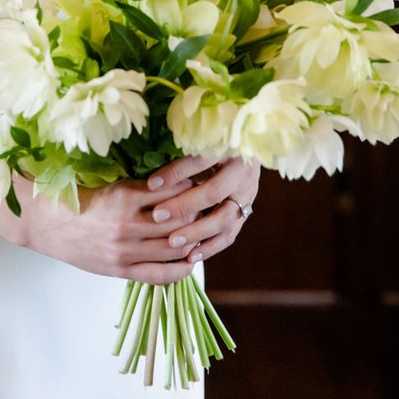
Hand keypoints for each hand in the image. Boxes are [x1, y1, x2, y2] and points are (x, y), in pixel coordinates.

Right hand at [15, 157, 240, 285]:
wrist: (45, 223)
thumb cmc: (76, 198)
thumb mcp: (108, 185)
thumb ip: (138, 187)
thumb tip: (174, 183)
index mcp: (123, 197)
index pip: (171, 194)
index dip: (191, 189)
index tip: (202, 183)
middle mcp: (127, 225)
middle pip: (177, 221)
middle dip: (197, 214)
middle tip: (211, 206)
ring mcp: (124, 251)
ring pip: (172, 247)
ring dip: (192, 240)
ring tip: (205, 230)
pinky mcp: (121, 270)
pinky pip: (159, 274)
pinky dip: (180, 270)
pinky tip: (192, 260)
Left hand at [146, 154, 260, 263]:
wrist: (246, 151)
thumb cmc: (214, 143)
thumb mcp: (201, 142)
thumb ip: (181, 155)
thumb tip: (151, 170)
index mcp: (228, 149)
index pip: (200, 161)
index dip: (175, 173)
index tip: (151, 184)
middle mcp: (241, 172)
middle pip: (214, 192)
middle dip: (184, 206)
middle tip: (158, 216)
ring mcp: (247, 195)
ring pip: (225, 218)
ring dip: (198, 232)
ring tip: (173, 242)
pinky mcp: (245, 213)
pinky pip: (229, 234)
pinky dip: (210, 246)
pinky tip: (191, 256)